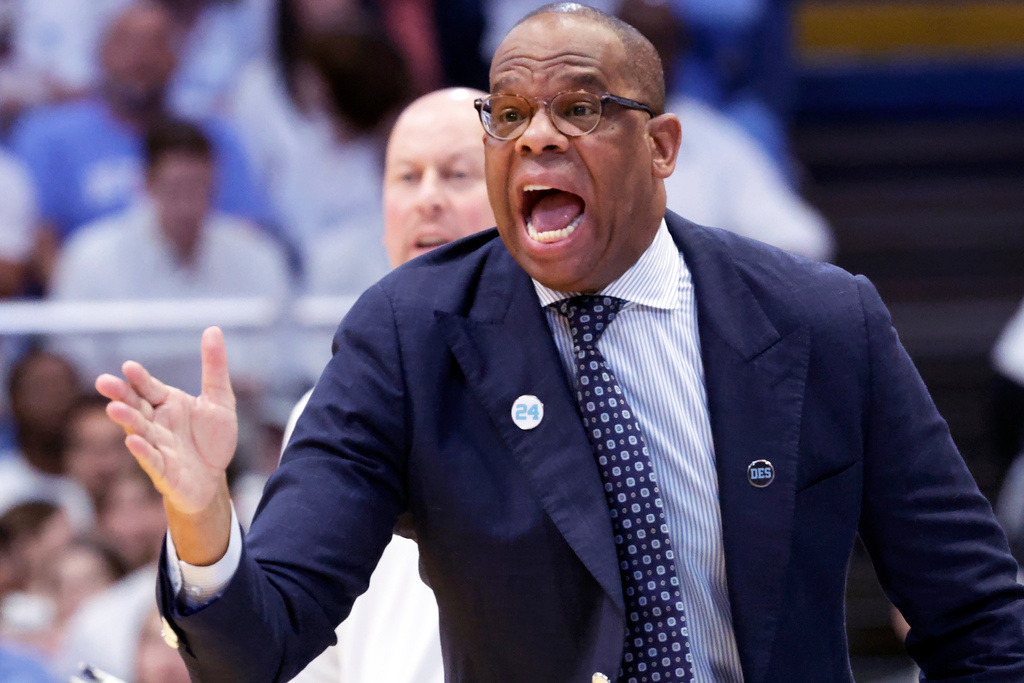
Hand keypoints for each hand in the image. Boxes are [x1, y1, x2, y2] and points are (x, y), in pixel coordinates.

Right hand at [95, 326, 237, 515]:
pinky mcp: (162, 470)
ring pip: (138, 431)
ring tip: (114, 410)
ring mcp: (157, 446)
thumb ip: (214, 367)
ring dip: (127, 421)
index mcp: (167, 403)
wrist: (214, 478)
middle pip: (136, 406)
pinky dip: (142, 451)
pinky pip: (150, 459)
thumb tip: (213, 329)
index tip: (129, 367)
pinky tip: (133, 441)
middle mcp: (156, 423)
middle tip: (104, 382)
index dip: (139, 378)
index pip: (149, 387)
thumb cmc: (211, 438)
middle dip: (121, 395)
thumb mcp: (220, 399)